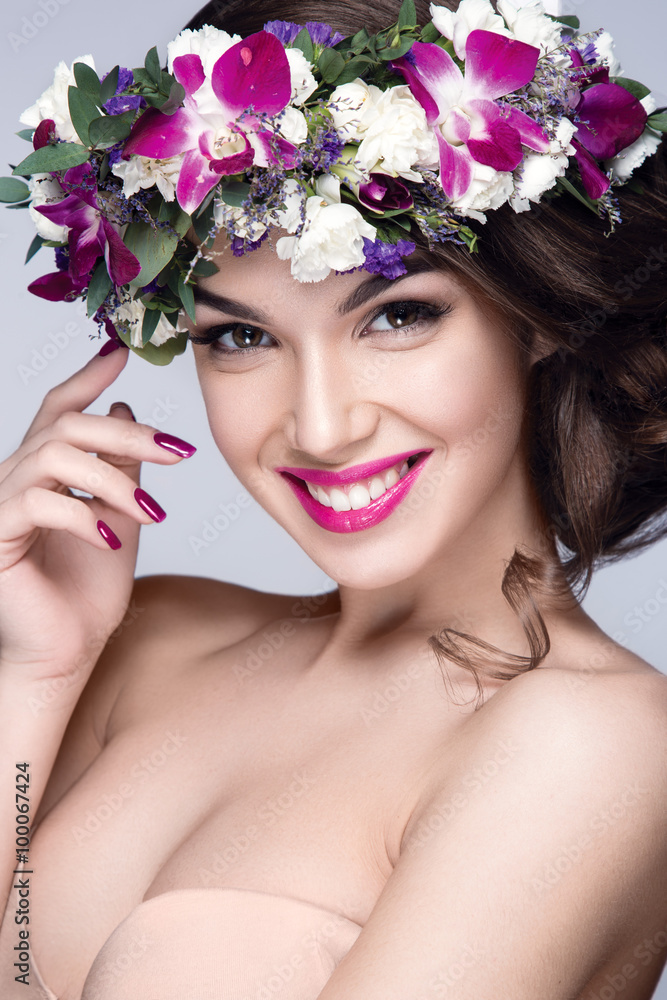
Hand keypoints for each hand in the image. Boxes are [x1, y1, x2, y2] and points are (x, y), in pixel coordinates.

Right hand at [0, 344, 195, 685]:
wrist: (67, 653)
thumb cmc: (89, 591)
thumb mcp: (121, 517)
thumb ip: (122, 467)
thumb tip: (125, 411)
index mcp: (44, 470)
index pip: (61, 409)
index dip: (88, 377)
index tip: (122, 352)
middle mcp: (16, 478)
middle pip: (67, 426)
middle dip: (128, 433)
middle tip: (178, 450)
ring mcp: (1, 504)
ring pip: (55, 456)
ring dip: (114, 481)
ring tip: (151, 515)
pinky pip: (40, 503)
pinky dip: (83, 516)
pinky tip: (110, 539)